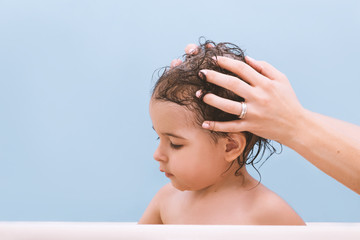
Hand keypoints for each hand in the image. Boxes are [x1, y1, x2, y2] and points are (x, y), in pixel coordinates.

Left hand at [171, 44, 306, 143]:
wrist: (297, 126)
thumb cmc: (288, 100)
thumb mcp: (282, 80)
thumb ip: (265, 67)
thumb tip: (247, 59)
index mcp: (265, 84)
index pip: (242, 69)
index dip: (227, 62)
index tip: (215, 59)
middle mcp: (258, 97)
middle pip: (232, 84)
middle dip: (214, 77)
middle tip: (201, 72)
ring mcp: (253, 113)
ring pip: (229, 106)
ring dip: (212, 100)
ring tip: (200, 95)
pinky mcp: (251, 127)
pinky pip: (231, 127)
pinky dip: (217, 126)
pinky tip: (204, 124)